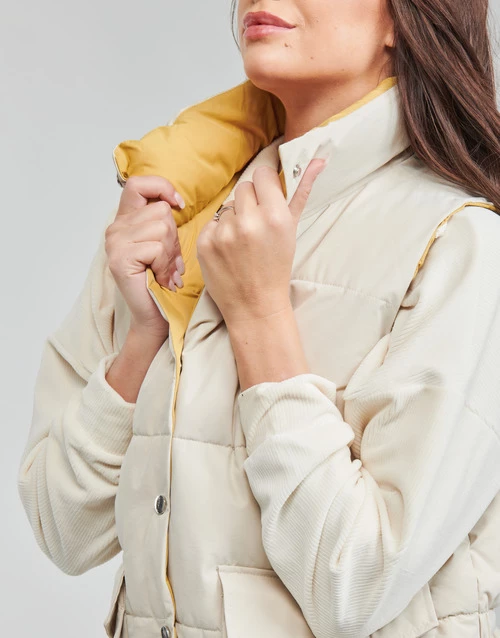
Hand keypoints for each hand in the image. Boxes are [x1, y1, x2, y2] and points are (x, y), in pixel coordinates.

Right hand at [105, 175, 185, 336]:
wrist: (155, 315)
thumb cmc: (162, 281)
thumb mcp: (165, 244)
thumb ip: (164, 222)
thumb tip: (177, 202)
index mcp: (124, 221)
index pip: (137, 184)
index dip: (161, 187)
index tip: (178, 205)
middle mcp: (115, 229)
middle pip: (160, 211)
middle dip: (174, 237)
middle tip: (170, 261)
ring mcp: (114, 244)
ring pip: (161, 228)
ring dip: (171, 253)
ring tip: (166, 271)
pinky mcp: (120, 259)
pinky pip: (155, 247)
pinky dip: (165, 264)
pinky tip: (162, 278)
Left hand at [196, 158, 325, 325]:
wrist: (255, 306)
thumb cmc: (277, 267)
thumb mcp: (293, 229)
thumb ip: (302, 191)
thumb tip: (318, 159)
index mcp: (276, 216)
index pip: (262, 174)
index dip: (265, 186)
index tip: (266, 201)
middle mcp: (249, 222)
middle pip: (243, 187)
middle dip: (250, 203)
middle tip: (256, 227)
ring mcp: (224, 233)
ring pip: (227, 206)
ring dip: (234, 219)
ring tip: (242, 243)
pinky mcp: (204, 243)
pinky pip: (212, 223)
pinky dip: (219, 234)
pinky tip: (229, 251)